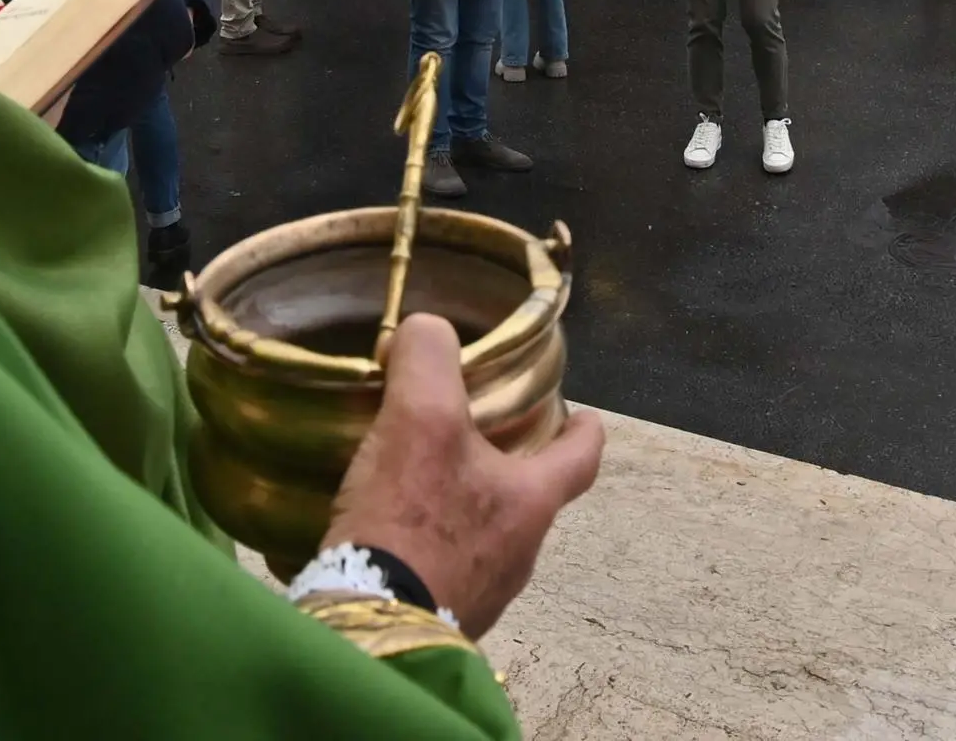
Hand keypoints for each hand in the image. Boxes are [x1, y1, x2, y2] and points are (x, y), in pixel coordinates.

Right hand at [328, 313, 605, 637]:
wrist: (369, 627)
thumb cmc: (412, 519)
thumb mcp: (421, 417)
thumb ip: (430, 359)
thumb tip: (427, 329)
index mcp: (532, 503)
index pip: (582, 459)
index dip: (585, 430)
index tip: (586, 416)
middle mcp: (520, 554)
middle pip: (529, 497)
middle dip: (510, 466)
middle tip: (480, 435)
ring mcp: (482, 595)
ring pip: (488, 535)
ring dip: (466, 507)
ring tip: (424, 481)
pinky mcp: (441, 619)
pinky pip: (447, 570)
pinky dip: (431, 545)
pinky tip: (391, 533)